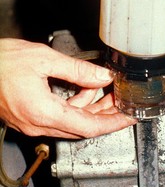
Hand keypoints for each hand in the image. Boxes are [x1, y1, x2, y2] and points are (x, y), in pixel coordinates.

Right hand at [0, 39, 135, 137]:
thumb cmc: (0, 62)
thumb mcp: (43, 59)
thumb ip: (77, 70)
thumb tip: (102, 76)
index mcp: (44, 112)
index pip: (89, 127)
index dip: (113, 123)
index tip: (129, 118)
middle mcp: (38, 124)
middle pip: (83, 127)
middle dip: (106, 116)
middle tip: (124, 104)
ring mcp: (32, 123)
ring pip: (71, 122)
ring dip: (92, 110)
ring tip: (108, 94)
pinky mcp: (28, 117)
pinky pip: (59, 117)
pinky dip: (75, 106)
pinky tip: (84, 91)